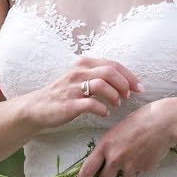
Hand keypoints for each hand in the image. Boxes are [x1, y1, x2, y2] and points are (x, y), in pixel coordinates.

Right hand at [24, 56, 143, 129]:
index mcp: (84, 63)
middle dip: (125, 84)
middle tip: (129, 96)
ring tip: (117, 104)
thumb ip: (99, 74)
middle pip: (110, 72)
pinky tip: (105, 113)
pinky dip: (102, 109)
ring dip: (115, 95)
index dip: (130, 76)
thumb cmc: (64, 93)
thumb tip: (126, 80)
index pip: (113, 64)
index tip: (139, 87)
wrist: (37, 107)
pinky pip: (91, 104)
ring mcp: (72, 88)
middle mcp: (78, 72)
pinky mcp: (68, 104)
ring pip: (102, 85)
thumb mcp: (80, 77)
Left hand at [71, 99, 176, 176]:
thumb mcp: (119, 130)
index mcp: (106, 145)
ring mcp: (130, 164)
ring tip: (139, 155)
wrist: (164, 121)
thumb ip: (111, 146)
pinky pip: (140, 172)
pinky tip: (148, 153)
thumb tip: (107, 160)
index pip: (87, 169)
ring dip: (130, 172)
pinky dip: (143, 167)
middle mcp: (115, 157)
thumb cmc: (142, 120)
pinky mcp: (143, 168)